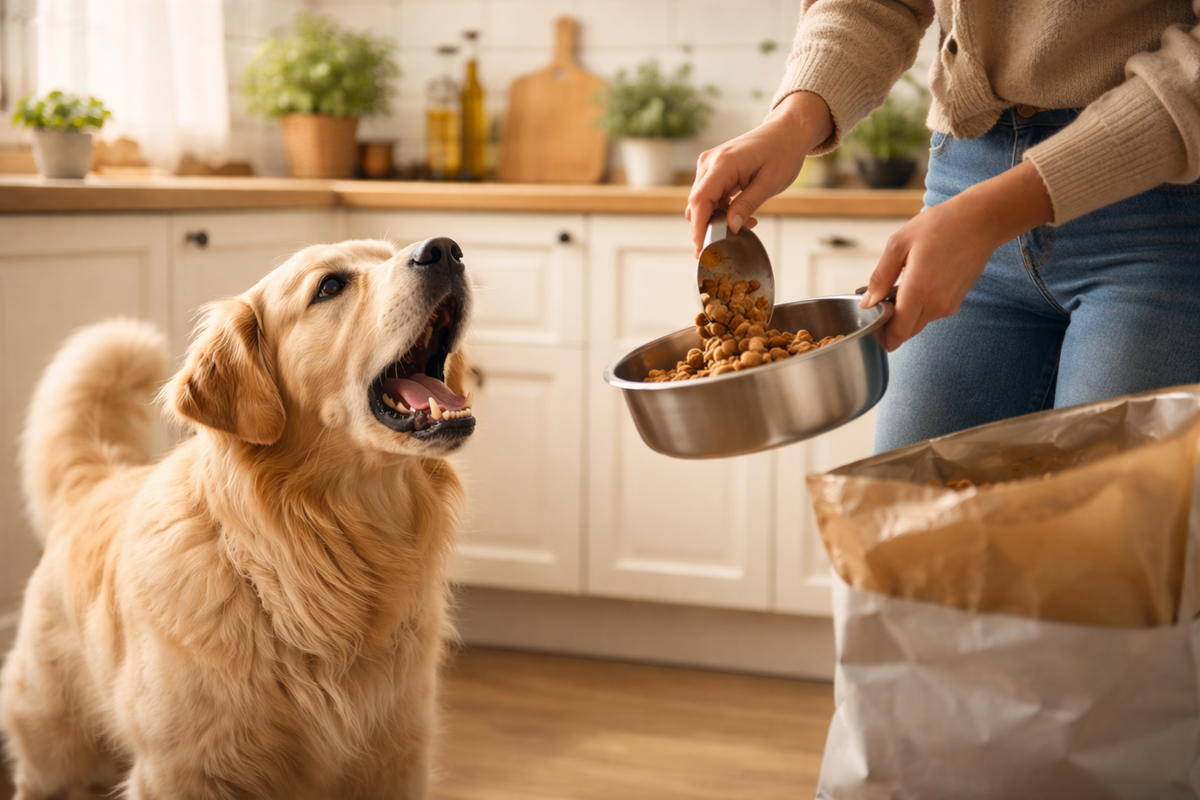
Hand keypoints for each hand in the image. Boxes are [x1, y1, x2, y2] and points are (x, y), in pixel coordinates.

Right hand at [686, 91, 832, 254]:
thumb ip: (746, 205)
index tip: (704, 248)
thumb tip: (730, 227)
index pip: (699, 201)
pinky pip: (710, 195)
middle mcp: (709, 162)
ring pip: (702, 202)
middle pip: (696, 204)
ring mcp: (710, 164)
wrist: (787, 131)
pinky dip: (721, 209)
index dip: (699, 227)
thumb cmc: (782, 152)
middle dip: (709, 226)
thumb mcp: (769, 183)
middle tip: (732, 241)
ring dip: (718, 218)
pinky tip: (741, 213)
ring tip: (747, 222)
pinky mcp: (714, 169)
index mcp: (722, 164)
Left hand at [859, 160, 1054, 350]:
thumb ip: (880, 277)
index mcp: (919, 291)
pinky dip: (920, 305)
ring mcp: (949, 305)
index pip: (897, 333)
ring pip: (918, 322)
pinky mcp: (957, 301)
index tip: (872, 320)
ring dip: (905, 312)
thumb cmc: (941, 226)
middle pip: (906, 332)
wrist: (981, 221)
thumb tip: (867, 302)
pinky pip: (931, 312)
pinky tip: (918, 281)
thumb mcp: (899, 244)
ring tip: (902, 283)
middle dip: (890, 323)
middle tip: (882, 298)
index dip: (881, 334)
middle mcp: (936, 304)